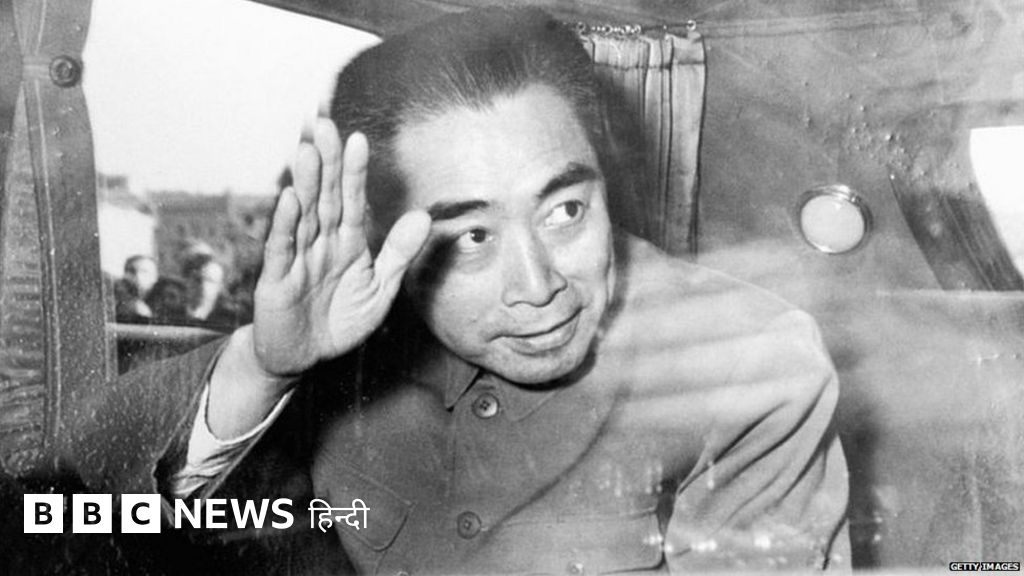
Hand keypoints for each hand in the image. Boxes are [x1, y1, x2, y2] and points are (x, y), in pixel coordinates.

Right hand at [252, 118, 430, 379]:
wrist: (304, 357)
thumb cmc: (341, 321)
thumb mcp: (379, 290)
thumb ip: (399, 254)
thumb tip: (424, 217)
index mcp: (348, 242)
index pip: (352, 200)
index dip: (354, 171)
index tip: (357, 139)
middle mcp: (321, 242)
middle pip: (324, 197)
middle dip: (325, 162)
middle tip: (323, 125)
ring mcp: (297, 258)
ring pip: (302, 215)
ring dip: (305, 184)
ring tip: (307, 150)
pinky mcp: (276, 279)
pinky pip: (282, 249)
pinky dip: (285, 225)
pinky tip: (289, 199)